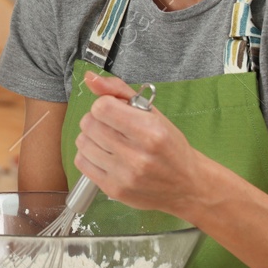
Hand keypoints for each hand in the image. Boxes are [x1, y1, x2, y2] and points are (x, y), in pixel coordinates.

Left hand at [75, 71, 203, 214]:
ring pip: (82, 142)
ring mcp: (124, 175)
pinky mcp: (113, 189)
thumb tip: (90, 78)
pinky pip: (81, 162)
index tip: (114, 111)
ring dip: (91, 138)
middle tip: (112, 127)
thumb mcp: (153, 114)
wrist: (186, 185)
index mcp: (150, 131)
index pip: (102, 107)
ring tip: (110, 142)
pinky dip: (89, 155)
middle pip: (89, 124)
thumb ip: (119, 91)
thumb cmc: (170, 146)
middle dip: (97, 120)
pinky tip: (106, 156)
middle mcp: (137, 155)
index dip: (105, 105)